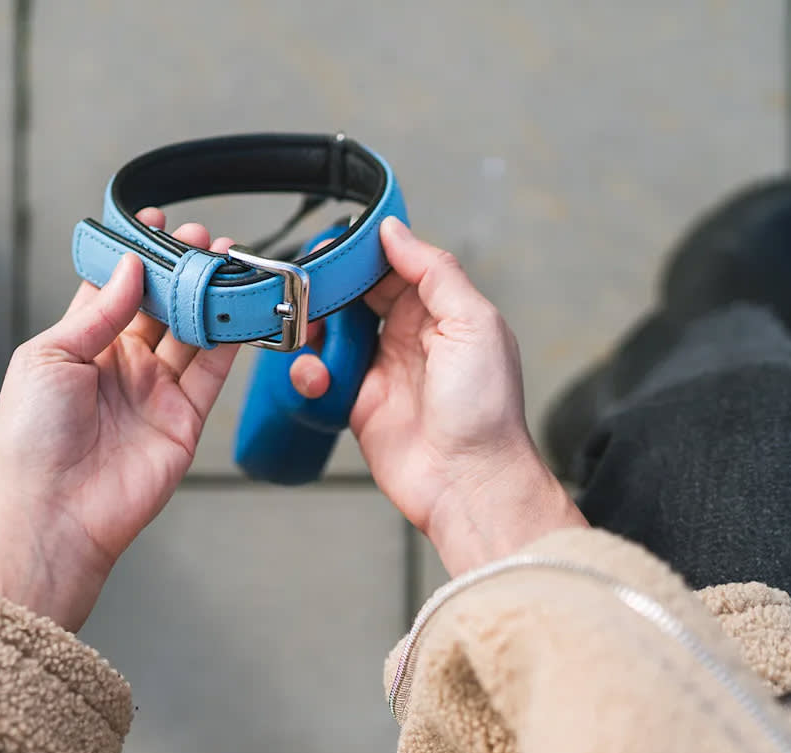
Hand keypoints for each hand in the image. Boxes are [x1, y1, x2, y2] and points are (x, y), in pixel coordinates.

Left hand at [0, 210, 239, 629]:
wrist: (53, 512)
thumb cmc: (30, 440)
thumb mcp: (49, 357)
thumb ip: (98, 311)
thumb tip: (131, 268)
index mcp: (80, 346)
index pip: (113, 289)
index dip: (135, 256)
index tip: (153, 224)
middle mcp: (120, 366)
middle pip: (159, 306)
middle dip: (181, 270)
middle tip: (202, 238)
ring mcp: (154, 392)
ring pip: (191, 332)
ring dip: (209, 296)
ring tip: (228, 259)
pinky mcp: (184, 419)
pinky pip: (212, 370)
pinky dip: (230, 338)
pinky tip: (239, 306)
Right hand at [291, 217, 585, 574]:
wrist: (468, 483)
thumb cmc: (486, 411)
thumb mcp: (473, 324)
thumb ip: (434, 272)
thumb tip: (395, 231)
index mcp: (442, 311)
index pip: (394, 266)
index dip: (362, 253)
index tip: (332, 244)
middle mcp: (410, 337)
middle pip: (356, 295)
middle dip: (329, 288)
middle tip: (304, 285)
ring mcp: (381, 369)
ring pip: (332, 332)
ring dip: (314, 329)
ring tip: (308, 334)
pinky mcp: (356, 403)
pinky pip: (321, 375)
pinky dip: (310, 371)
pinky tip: (318, 378)